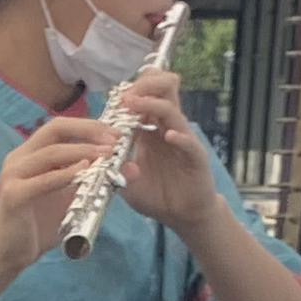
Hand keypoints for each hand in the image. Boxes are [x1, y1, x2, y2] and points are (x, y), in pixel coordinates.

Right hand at [0, 111, 120, 272]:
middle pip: (54, 129)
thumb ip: (96, 180)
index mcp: (30, 154)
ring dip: (82, 151)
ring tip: (107, 154)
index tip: (117, 132)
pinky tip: (86, 172)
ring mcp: (13, 175)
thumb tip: (130, 168)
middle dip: (88, 130)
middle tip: (114, 138)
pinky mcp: (13, 195)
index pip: (60, 127)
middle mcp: (19, 158)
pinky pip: (44, 180)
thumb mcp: (74, 198)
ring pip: (51, 153)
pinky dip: (66, 174)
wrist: (13, 255)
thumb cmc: (41, 226)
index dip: (89, 125)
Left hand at [112, 72, 223, 232]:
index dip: (132, 90)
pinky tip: (169, 137)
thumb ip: (115, 168)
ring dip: (153, 104)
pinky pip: (189, 142)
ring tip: (135, 104)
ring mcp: (183, 139)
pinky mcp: (196, 157)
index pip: (146, 95)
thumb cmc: (155, 194)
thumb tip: (103, 155)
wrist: (181, 215)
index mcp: (150, 128)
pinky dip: (180, 137)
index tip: (116, 96)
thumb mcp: (126, 182)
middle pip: (163, 90)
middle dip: (145, 85)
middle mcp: (167, 127)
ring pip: (172, 110)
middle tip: (127, 95)